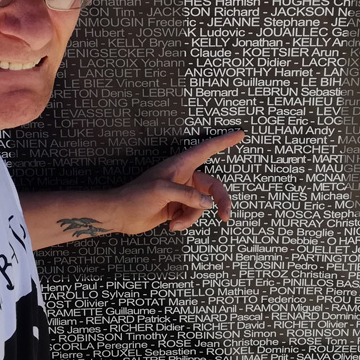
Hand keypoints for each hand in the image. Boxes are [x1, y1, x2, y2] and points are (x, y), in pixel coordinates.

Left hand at [113, 130, 244, 233]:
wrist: (120, 215)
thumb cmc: (136, 196)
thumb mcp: (162, 191)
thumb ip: (188, 196)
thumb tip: (208, 202)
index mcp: (180, 165)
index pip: (207, 149)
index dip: (224, 141)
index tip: (240, 134)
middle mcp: (184, 177)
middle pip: (212, 186)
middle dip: (219, 201)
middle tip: (225, 216)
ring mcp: (181, 193)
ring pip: (202, 204)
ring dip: (192, 217)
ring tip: (175, 223)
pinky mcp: (177, 207)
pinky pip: (192, 214)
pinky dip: (185, 221)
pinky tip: (172, 225)